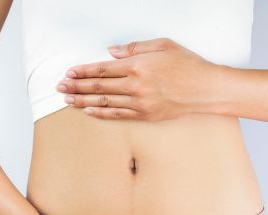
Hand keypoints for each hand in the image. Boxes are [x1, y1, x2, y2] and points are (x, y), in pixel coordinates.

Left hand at [56, 37, 217, 120]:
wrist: (207, 89)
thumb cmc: (188, 65)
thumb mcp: (162, 45)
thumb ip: (134, 48)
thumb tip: (110, 52)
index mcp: (138, 65)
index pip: (102, 69)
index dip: (83, 72)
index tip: (69, 73)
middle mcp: (136, 85)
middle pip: (99, 87)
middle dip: (76, 87)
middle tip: (60, 88)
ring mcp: (140, 103)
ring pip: (104, 102)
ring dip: (83, 101)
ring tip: (68, 101)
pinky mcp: (146, 115)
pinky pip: (118, 115)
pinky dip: (101, 114)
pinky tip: (89, 112)